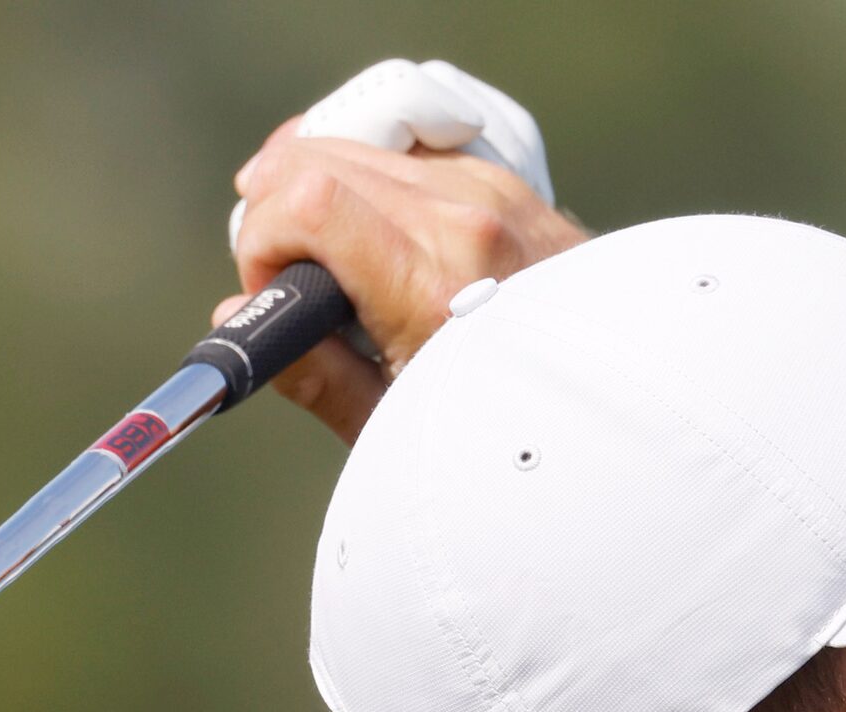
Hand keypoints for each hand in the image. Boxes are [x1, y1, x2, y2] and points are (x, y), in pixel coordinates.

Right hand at [220, 66, 585, 444]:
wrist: (608, 403)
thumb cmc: (502, 429)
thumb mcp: (397, 427)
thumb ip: (312, 370)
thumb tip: (236, 314)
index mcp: (432, 290)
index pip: (308, 197)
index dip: (262, 237)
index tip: (269, 285)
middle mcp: (465, 223)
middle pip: (319, 160)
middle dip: (277, 211)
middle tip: (289, 277)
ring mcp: (491, 193)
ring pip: (359, 148)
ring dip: (320, 190)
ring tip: (320, 254)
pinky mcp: (504, 181)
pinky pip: (406, 155)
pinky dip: (369, 183)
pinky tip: (366, 228)